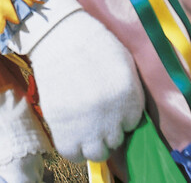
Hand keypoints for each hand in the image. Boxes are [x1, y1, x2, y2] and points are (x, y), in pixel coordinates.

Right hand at [28, 11, 143, 161]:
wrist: (58, 37)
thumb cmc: (92, 44)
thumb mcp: (123, 64)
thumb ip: (128, 93)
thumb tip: (125, 117)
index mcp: (130, 98)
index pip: (132, 124)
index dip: (120, 117)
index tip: (109, 107)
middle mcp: (112, 116)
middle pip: (115, 141)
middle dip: (107, 131)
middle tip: (95, 117)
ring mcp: (87, 124)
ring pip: (97, 153)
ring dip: (92, 143)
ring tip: (83, 128)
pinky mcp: (63, 128)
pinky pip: (72, 153)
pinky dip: (73, 149)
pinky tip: (71, 134)